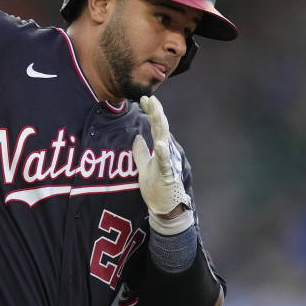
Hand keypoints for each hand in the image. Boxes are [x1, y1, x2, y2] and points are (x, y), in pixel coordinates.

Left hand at [131, 95, 193, 234]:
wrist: (164, 208)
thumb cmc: (156, 187)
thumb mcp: (143, 166)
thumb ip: (140, 151)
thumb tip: (137, 136)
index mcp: (160, 149)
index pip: (155, 126)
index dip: (151, 112)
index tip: (144, 98)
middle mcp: (166, 153)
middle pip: (161, 128)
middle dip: (155, 112)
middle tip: (149, 97)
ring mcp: (168, 163)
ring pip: (164, 141)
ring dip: (160, 125)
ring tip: (155, 111)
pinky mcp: (167, 175)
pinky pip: (165, 163)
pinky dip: (162, 153)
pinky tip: (159, 143)